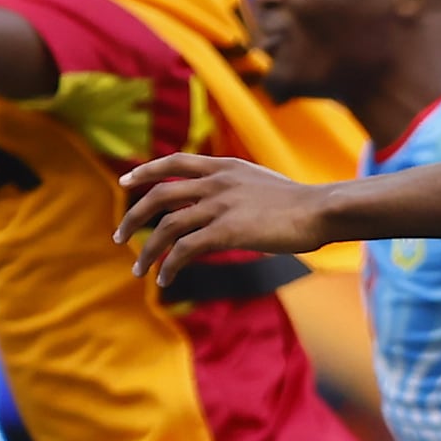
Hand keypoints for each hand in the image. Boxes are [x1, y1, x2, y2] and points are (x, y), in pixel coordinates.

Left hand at [113, 151, 337, 277]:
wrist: (321, 209)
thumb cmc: (301, 203)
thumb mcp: (261, 183)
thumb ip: (236, 189)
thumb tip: (222, 208)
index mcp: (225, 166)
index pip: (175, 161)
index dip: (146, 170)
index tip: (126, 179)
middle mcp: (216, 182)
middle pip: (160, 195)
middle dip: (134, 216)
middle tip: (119, 236)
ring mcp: (219, 206)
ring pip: (167, 227)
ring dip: (147, 251)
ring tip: (138, 270)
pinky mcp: (226, 231)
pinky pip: (185, 250)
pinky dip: (170, 265)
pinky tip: (166, 279)